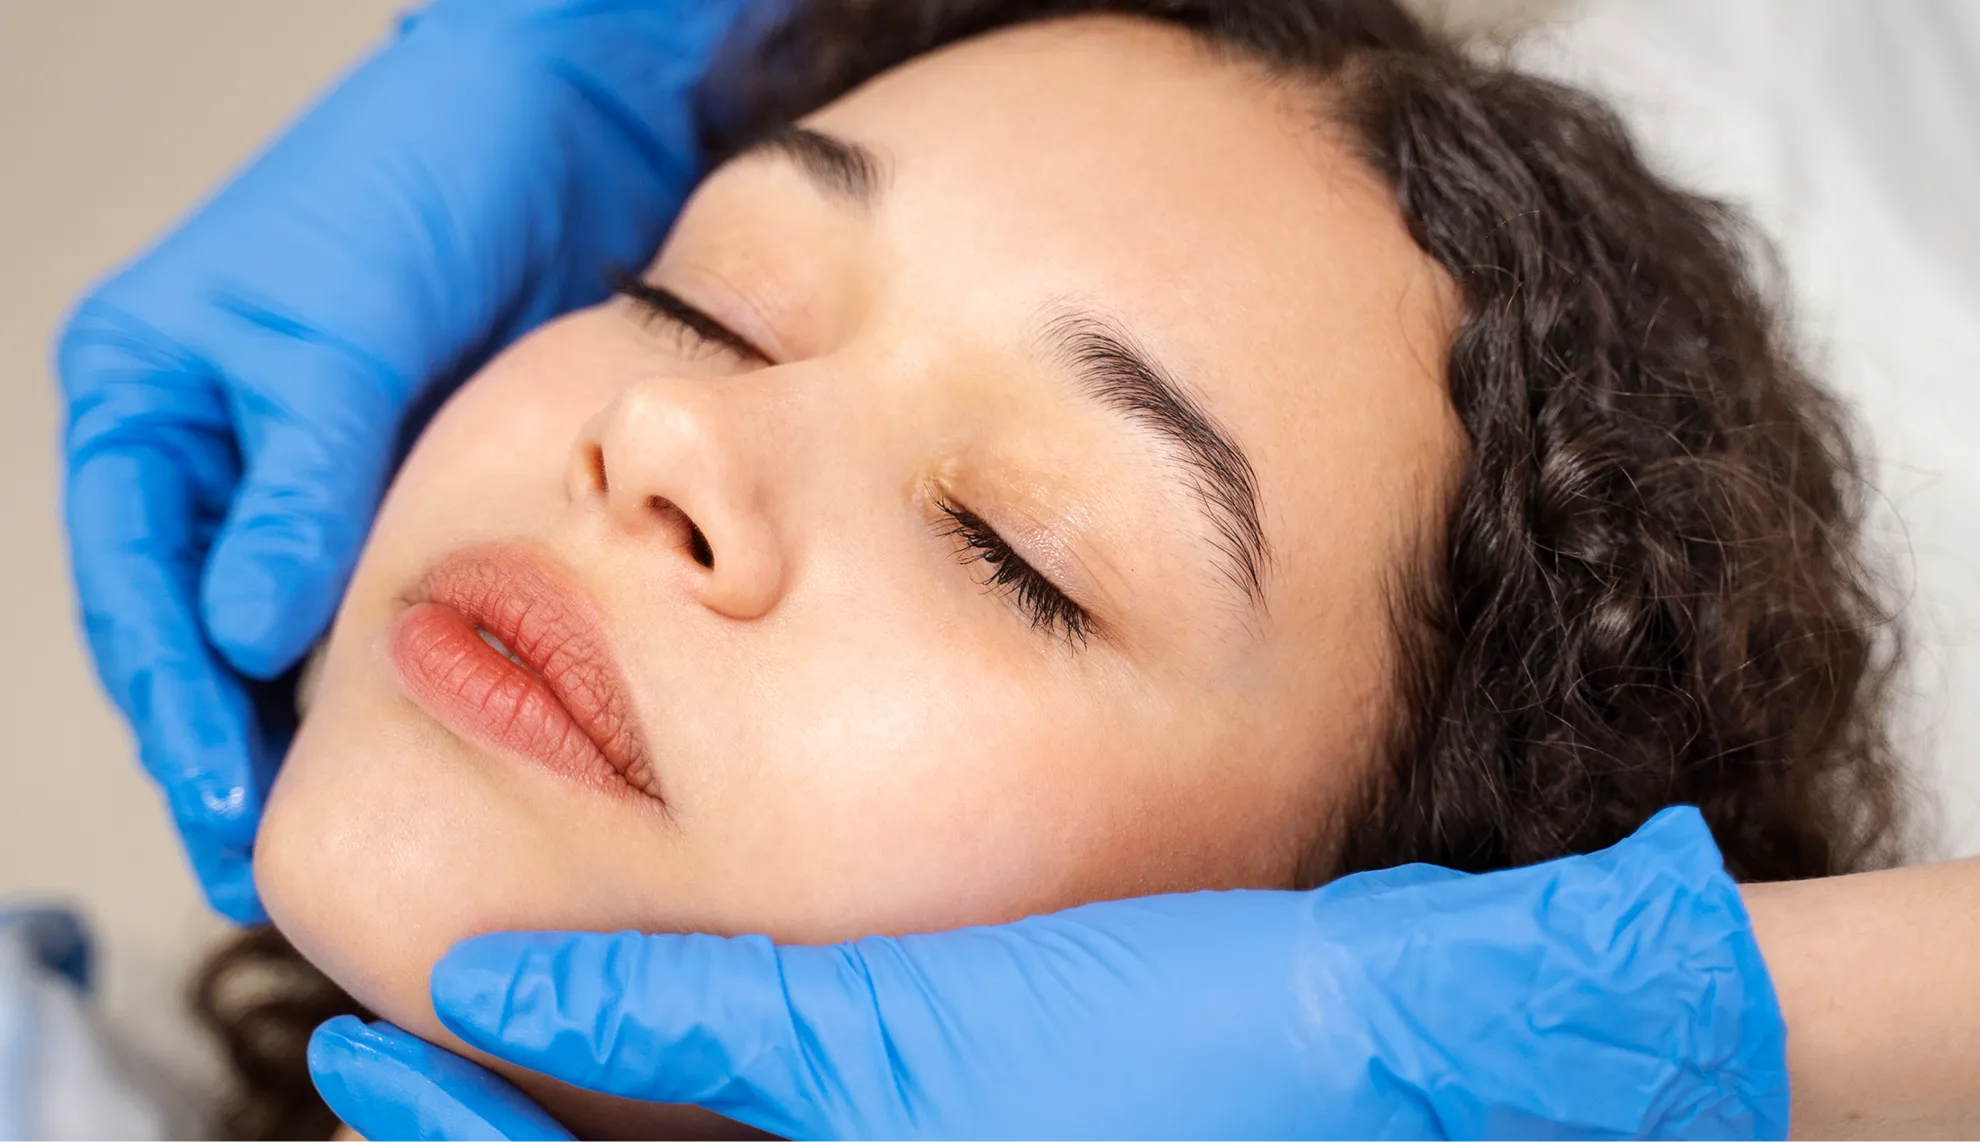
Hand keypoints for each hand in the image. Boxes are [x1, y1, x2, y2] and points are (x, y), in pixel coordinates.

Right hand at [56, 0, 746, 920]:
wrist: (560, 119)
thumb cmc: (426, 174)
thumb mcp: (344, 326)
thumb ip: (299, 478)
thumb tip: (242, 631)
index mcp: (147, 394)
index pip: (134, 579)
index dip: (172, 702)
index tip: (222, 805)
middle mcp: (216, 444)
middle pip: (193, 626)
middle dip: (225, 746)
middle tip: (265, 865)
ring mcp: (310, 469)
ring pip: (283, 629)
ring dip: (304, 731)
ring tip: (341, 833)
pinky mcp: (403, 480)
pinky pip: (375, 597)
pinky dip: (383, 674)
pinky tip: (413, 747)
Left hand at [308, 807, 1788, 1140]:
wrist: (1406, 1049)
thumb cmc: (1191, 1059)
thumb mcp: (916, 1050)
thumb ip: (703, 1030)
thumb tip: (500, 997)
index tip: (353, 1060)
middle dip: (501, 1139)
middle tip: (383, 1056)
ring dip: (587, 1113)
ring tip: (500, 1020)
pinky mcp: (976, 1132)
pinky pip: (798, 1129)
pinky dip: (703, 1083)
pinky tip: (668, 1010)